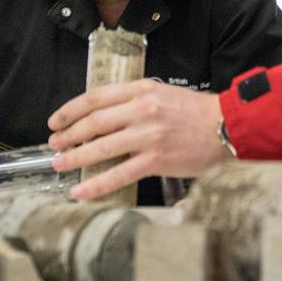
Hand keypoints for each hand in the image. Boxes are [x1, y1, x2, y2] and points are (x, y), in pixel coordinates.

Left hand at [48, 79, 230, 200]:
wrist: (228, 126)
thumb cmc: (197, 113)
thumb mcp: (163, 94)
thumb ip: (135, 101)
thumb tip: (105, 116)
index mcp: (142, 90)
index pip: (95, 97)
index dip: (70, 110)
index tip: (56, 121)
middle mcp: (142, 109)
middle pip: (93, 122)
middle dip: (68, 135)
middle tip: (53, 145)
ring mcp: (148, 135)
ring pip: (101, 147)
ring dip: (75, 157)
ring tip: (60, 164)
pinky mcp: (156, 159)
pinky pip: (119, 174)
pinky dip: (96, 184)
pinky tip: (81, 190)